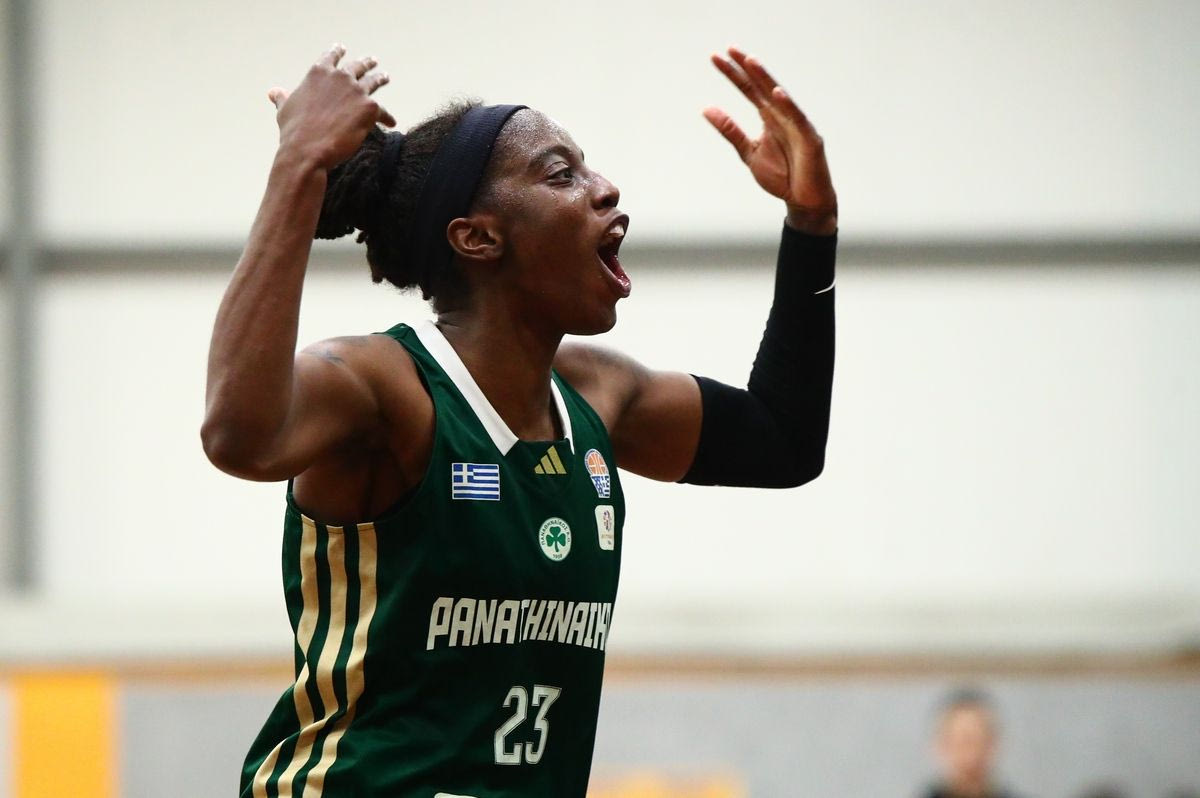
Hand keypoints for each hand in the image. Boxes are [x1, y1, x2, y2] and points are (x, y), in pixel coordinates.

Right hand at [267, 44, 396, 171]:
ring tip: (385, 77)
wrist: (307, 150)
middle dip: (365, 63)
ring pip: (373, 81)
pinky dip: (387, 117)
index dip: (336, 52)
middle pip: (357, 66)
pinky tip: (391, 122)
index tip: (342, 48)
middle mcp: (339, 77)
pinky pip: (383, 112)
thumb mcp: (285, 110)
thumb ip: (283, 97)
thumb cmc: (293, 132)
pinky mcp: (370, 107)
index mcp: (318, 73)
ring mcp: (356, 90)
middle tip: (372, 61)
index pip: (330, 57)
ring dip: (380, 79)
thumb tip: (273, 92)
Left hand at [704, 47, 836, 234]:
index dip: (733, 74)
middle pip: (762, 87)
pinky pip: (798, 119)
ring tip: (751, 62)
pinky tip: (776, 93)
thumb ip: (731, 130)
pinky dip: (787, 106)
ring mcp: (797, 125)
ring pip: (780, 98)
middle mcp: (783, 116)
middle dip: (747, 68)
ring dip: (765, 80)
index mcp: (769, 118)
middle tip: (729, 50)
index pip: (748, 90)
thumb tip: (706, 109)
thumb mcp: (749, 152)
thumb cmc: (782, 176)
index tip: (716, 58)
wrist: (803, 201)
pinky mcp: (809, 139)